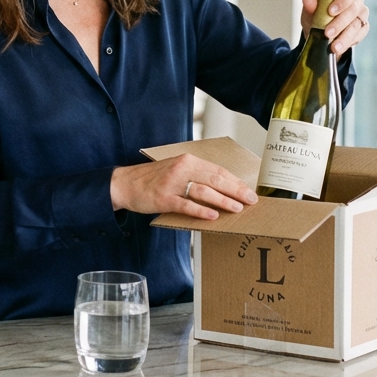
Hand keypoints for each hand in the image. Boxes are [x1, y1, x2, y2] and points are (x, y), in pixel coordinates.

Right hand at [110, 155, 256, 220]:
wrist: (125, 183)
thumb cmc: (153, 179)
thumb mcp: (177, 170)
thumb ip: (197, 176)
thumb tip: (223, 189)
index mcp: (188, 161)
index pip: (218, 171)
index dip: (236, 182)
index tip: (250, 192)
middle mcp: (182, 169)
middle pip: (215, 180)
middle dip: (236, 191)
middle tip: (250, 201)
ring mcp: (172, 183)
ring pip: (204, 191)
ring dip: (223, 201)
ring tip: (237, 209)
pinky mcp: (164, 198)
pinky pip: (186, 205)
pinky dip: (201, 211)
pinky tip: (212, 216)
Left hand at [301, 0, 368, 57]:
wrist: (320, 32)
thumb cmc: (317, 15)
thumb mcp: (311, 11)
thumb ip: (310, 5)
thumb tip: (307, 0)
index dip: (342, 1)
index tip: (330, 11)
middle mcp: (357, 1)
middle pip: (354, 9)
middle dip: (340, 23)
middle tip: (327, 33)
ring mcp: (361, 15)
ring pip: (356, 25)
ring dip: (344, 37)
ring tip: (333, 47)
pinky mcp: (363, 28)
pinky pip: (358, 35)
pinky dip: (348, 43)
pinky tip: (339, 48)